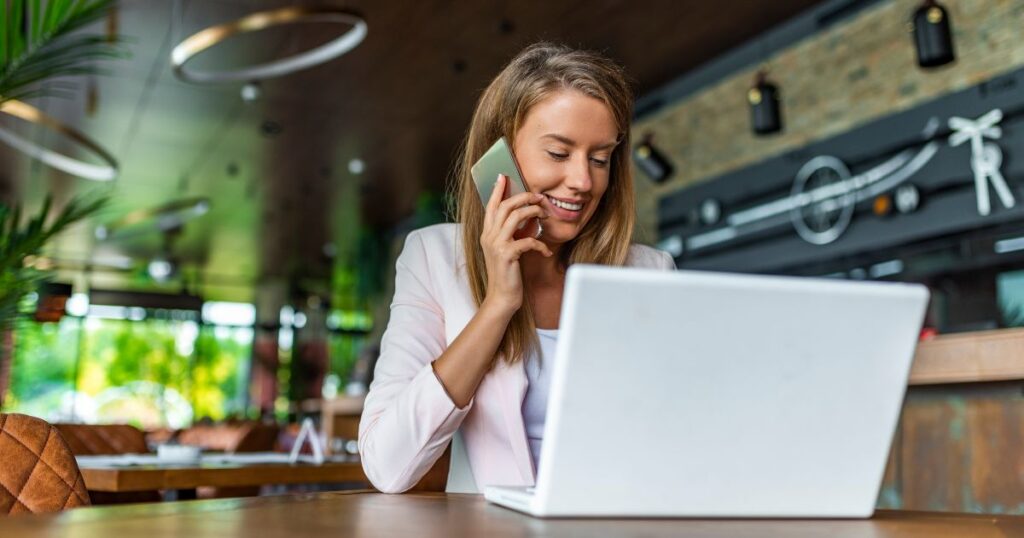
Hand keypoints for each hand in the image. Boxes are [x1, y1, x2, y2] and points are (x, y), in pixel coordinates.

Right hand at [480, 174, 551, 313]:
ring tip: (544, 216)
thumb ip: (512, 234)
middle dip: (524, 197)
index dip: (497, 191)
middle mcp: (489, 236)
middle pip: (505, 206)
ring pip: (514, 217)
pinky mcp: (506, 255)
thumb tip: (527, 218)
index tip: (504, 176)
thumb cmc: (508, 274)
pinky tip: (546, 251)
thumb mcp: (507, 250)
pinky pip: (527, 240)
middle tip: (539, 197)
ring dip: (533, 213)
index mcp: (487, 234)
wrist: (502, 297)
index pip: (491, 206)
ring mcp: (496, 245)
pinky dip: (540, 244)